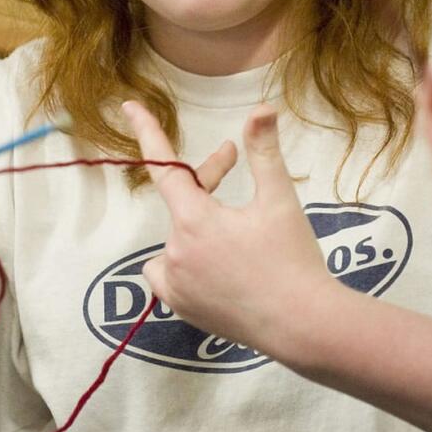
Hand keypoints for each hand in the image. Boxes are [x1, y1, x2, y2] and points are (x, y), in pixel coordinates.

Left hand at [123, 100, 334, 352]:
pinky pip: (171, 274)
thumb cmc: (293, 259)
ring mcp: (176, 286)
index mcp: (195, 220)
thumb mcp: (280, 199)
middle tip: (235, 160)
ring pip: (178, 238)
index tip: (129, 106)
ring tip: (232, 225)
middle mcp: (175, 252)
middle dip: (207, 180)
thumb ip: (264, 151)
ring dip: (198, 224)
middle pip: (182, 203)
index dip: (148, 133)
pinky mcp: (183, 309)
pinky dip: (187, 261)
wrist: (303, 326)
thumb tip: (261, 109)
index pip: (164, 167)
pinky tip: (216, 263)